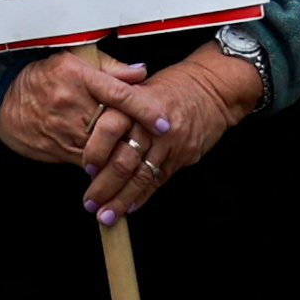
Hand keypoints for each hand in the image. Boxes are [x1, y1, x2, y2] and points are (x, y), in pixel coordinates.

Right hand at [0, 47, 154, 170]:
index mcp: (78, 75)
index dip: (144, 109)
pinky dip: (103, 164)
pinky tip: (114, 165)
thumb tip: (141, 73)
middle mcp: (71, 102)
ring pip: (102, 148)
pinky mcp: (57, 148)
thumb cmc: (43, 77)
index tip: (163, 122)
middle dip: (136, 137)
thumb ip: (110, 68)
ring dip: (121, 155)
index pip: (118, 93)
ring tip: (140, 159)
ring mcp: (63, 128)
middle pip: (114, 126)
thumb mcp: (74, 61)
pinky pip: (86, 161)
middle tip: (155, 145)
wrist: (2, 100)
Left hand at [77, 43, 259, 222]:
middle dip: (104, 186)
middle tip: (90, 203)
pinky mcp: (183, 156)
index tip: (85, 167)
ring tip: (106, 216)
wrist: (214, 89)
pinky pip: (158, 180)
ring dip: (121, 199)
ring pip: (141, 176)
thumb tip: (90, 139)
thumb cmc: (171, 86)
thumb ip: (116, 108)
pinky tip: (129, 207)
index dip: (96, 150)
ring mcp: (170, 143)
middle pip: (124, 159)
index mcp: (136, 102)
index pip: (110, 127)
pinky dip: (142, 196)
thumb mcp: (140, 84)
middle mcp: (151, 125)